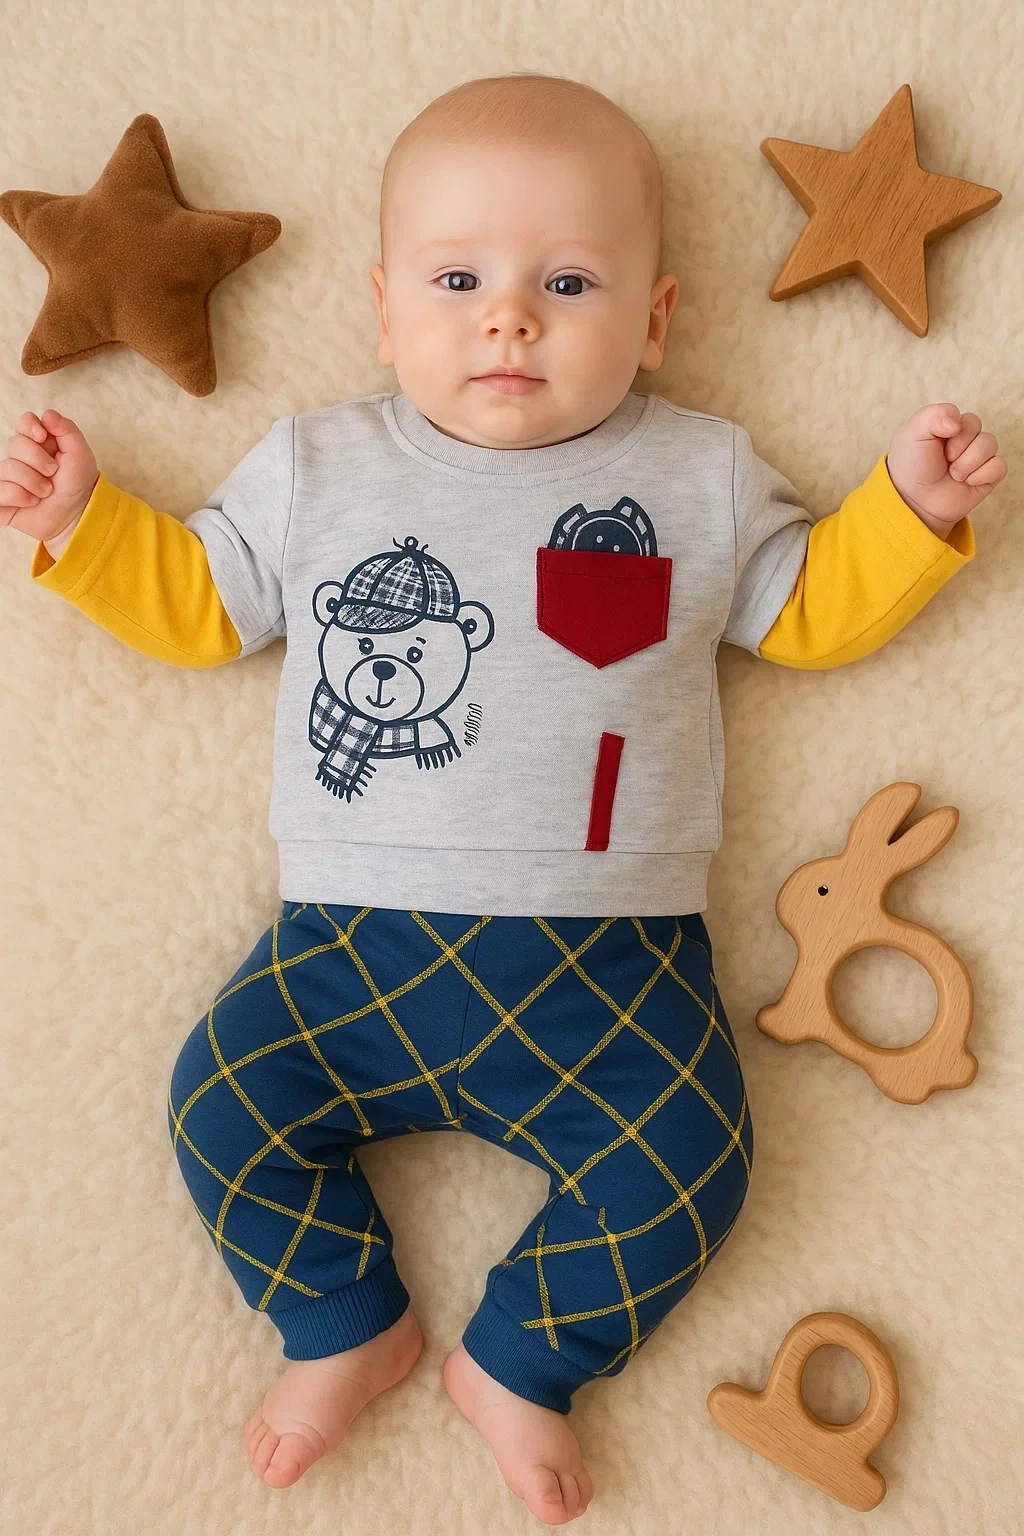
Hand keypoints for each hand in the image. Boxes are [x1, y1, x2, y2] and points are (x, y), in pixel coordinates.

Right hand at [0, 408, 99, 544]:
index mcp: (38, 442)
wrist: (78, 514)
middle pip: (15, 444)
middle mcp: (20, 456)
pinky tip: (32, 502)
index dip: (30, 427)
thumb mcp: (80, 453)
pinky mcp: (3, 497)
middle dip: (38, 460)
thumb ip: (67, 430)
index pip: (23, 422)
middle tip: (53, 473)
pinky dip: (20, 497)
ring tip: (46, 492)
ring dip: (34, 482)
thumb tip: (47, 414)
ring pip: (8, 469)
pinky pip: (0, 490)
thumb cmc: (78, 483)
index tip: (42, 437)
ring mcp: (10, 476)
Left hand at [886, 404, 1006, 537]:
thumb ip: (934, 415)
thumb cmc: (912, 467)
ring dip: (968, 462)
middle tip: (945, 460)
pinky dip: (982, 475)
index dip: (951, 429)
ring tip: (954, 475)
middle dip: (959, 446)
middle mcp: (965, 439)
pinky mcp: (988, 476)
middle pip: (977, 426)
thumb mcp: (912, 433)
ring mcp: (978, 457)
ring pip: (991, 444)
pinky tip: (968, 482)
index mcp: (948, 425)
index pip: (962, 414)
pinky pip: (999, 466)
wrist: (916, 502)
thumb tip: (958, 423)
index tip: (933, 444)